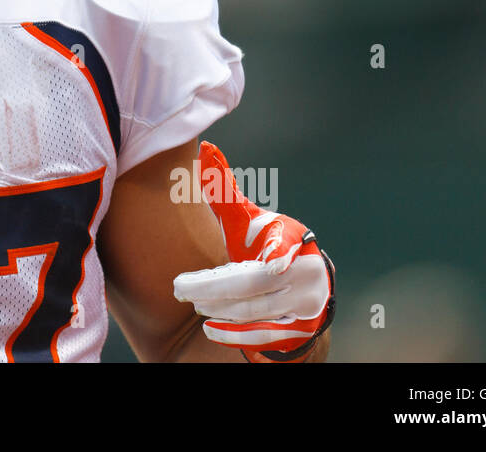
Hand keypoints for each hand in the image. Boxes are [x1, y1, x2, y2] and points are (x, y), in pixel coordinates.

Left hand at [172, 141, 334, 361]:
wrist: (303, 291)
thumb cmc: (264, 247)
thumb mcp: (248, 220)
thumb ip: (225, 192)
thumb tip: (204, 147)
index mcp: (292, 240)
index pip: (279, 248)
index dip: (274, 255)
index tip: (268, 265)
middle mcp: (306, 273)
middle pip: (254, 284)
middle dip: (213, 287)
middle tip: (179, 288)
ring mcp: (306, 306)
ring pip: (258, 312)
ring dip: (222, 310)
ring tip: (194, 304)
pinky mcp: (302, 334)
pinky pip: (266, 337)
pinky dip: (238, 335)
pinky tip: (211, 330)